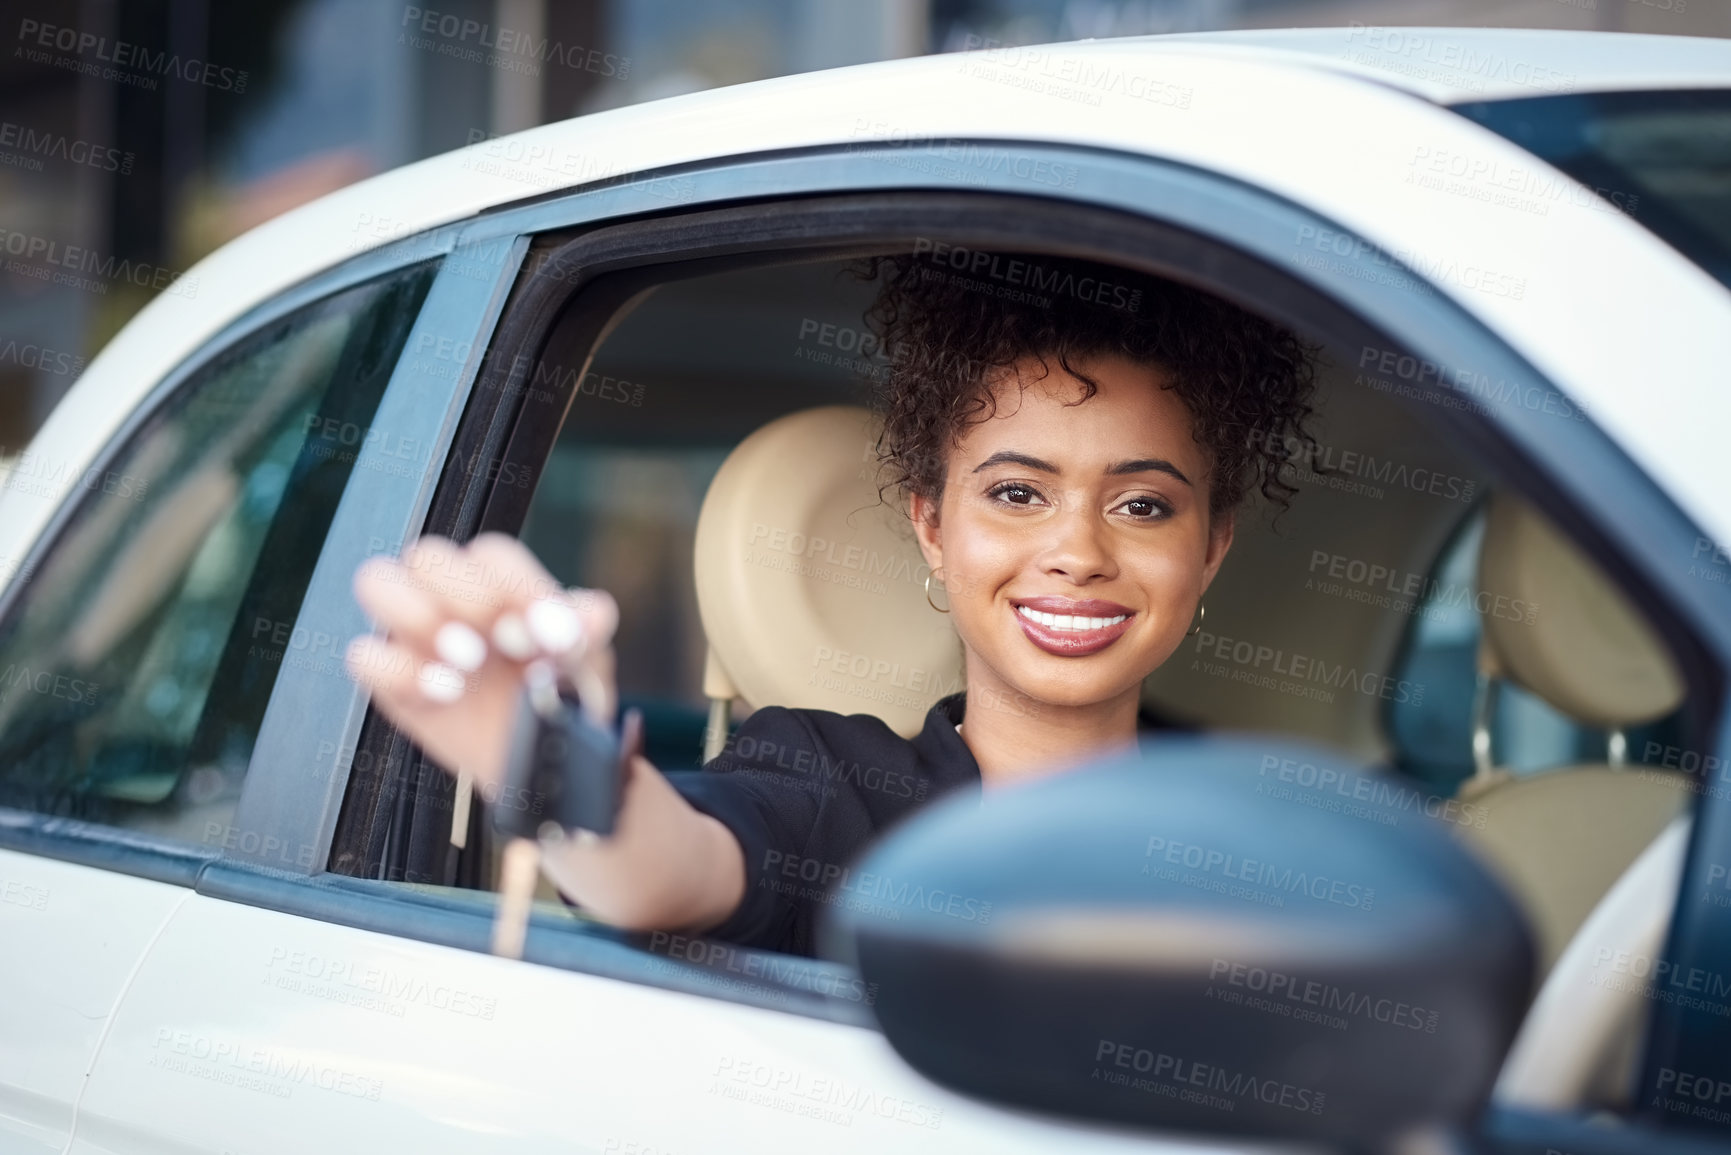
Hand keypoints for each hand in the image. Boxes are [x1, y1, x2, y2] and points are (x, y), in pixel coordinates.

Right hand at [344, 533, 618, 791]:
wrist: (536, 755)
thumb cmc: (558, 694)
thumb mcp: (586, 662)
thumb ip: (587, 630)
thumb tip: (591, 614)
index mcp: (499, 582)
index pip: (492, 555)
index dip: (519, 587)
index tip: (550, 634)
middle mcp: (449, 595)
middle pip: (428, 555)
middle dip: (464, 594)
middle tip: (498, 643)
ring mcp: (413, 633)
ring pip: (378, 581)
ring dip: (418, 615)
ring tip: (465, 661)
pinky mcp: (390, 679)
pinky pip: (364, 655)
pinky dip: (397, 670)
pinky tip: (444, 693)